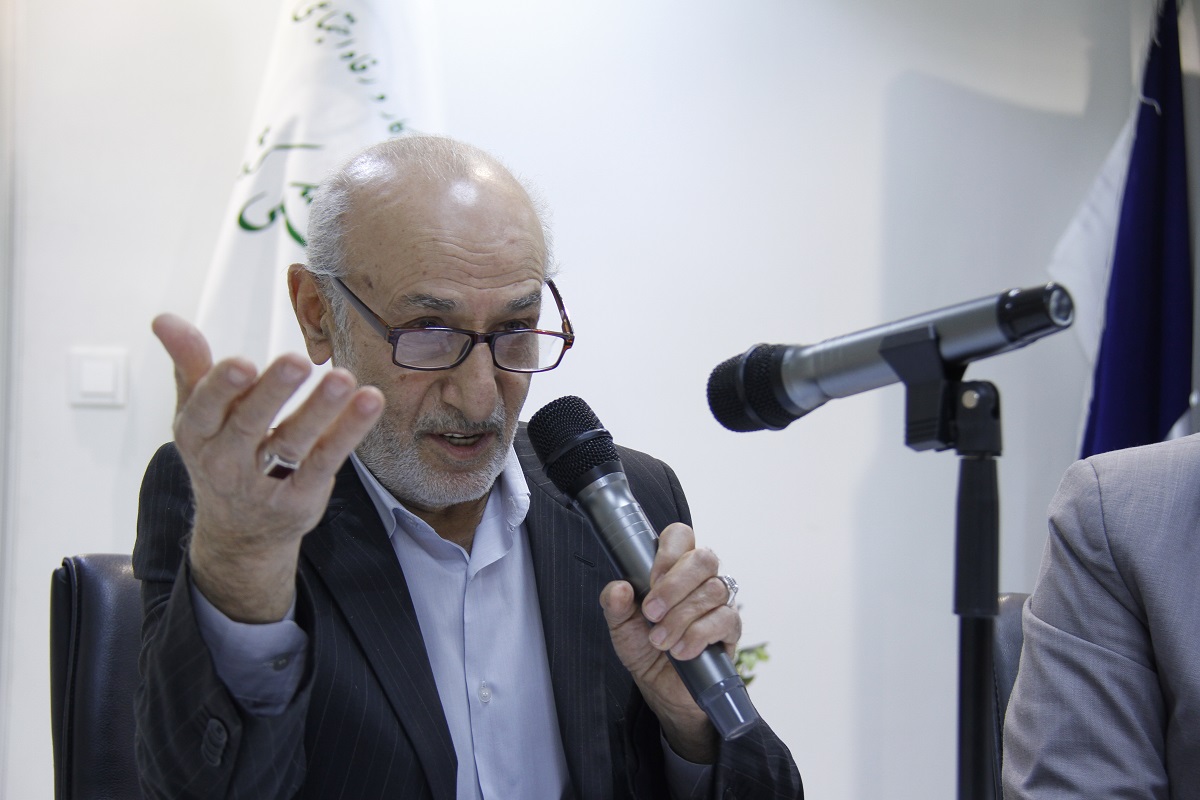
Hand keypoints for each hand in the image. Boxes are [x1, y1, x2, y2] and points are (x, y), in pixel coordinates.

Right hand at [152, 313, 383, 621]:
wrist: (239, 533)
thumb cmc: (219, 454)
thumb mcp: (197, 413)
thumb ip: (189, 364)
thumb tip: (164, 319)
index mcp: (197, 433)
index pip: (205, 408)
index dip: (222, 387)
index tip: (242, 362)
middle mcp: (226, 460)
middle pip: (250, 423)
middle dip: (274, 392)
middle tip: (297, 361)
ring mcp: (265, 483)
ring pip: (294, 442)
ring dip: (320, 409)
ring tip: (343, 379)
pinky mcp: (301, 496)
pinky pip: (326, 460)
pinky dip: (349, 431)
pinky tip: (370, 401)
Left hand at [599, 523, 740, 762]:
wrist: (661, 686)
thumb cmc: (643, 646)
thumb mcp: (620, 625)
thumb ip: (615, 604)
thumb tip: (619, 589)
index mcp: (673, 568)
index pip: (681, 536)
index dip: (668, 552)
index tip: (650, 580)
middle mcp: (700, 579)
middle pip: (703, 558)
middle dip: (675, 586)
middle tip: (652, 612)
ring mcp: (720, 602)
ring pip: (713, 590)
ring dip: (681, 617)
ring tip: (660, 640)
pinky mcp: (731, 629)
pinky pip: (725, 619)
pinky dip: (698, 635)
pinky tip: (681, 650)